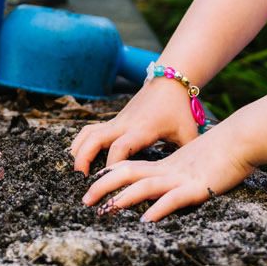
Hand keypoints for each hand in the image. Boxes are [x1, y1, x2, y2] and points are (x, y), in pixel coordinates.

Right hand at [69, 82, 199, 174]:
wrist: (169, 82)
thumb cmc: (180, 110)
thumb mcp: (189, 133)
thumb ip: (188, 157)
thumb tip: (189, 181)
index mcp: (143, 130)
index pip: (120, 148)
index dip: (113, 167)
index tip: (110, 183)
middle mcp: (125, 125)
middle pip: (95, 139)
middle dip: (84, 158)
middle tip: (81, 178)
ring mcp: (117, 121)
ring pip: (88, 133)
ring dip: (79, 150)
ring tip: (77, 170)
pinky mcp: (113, 121)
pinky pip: (91, 130)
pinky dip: (81, 142)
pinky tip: (79, 156)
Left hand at [81, 129, 253, 221]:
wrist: (242, 139)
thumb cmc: (221, 153)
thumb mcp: (192, 164)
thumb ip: (177, 174)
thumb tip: (165, 186)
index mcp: (164, 166)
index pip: (129, 167)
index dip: (107, 176)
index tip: (91, 187)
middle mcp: (168, 171)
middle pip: (127, 174)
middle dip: (103, 187)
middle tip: (85, 202)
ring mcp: (182, 178)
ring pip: (145, 186)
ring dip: (122, 198)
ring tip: (105, 210)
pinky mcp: (199, 187)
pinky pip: (174, 199)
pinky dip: (158, 208)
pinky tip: (146, 220)